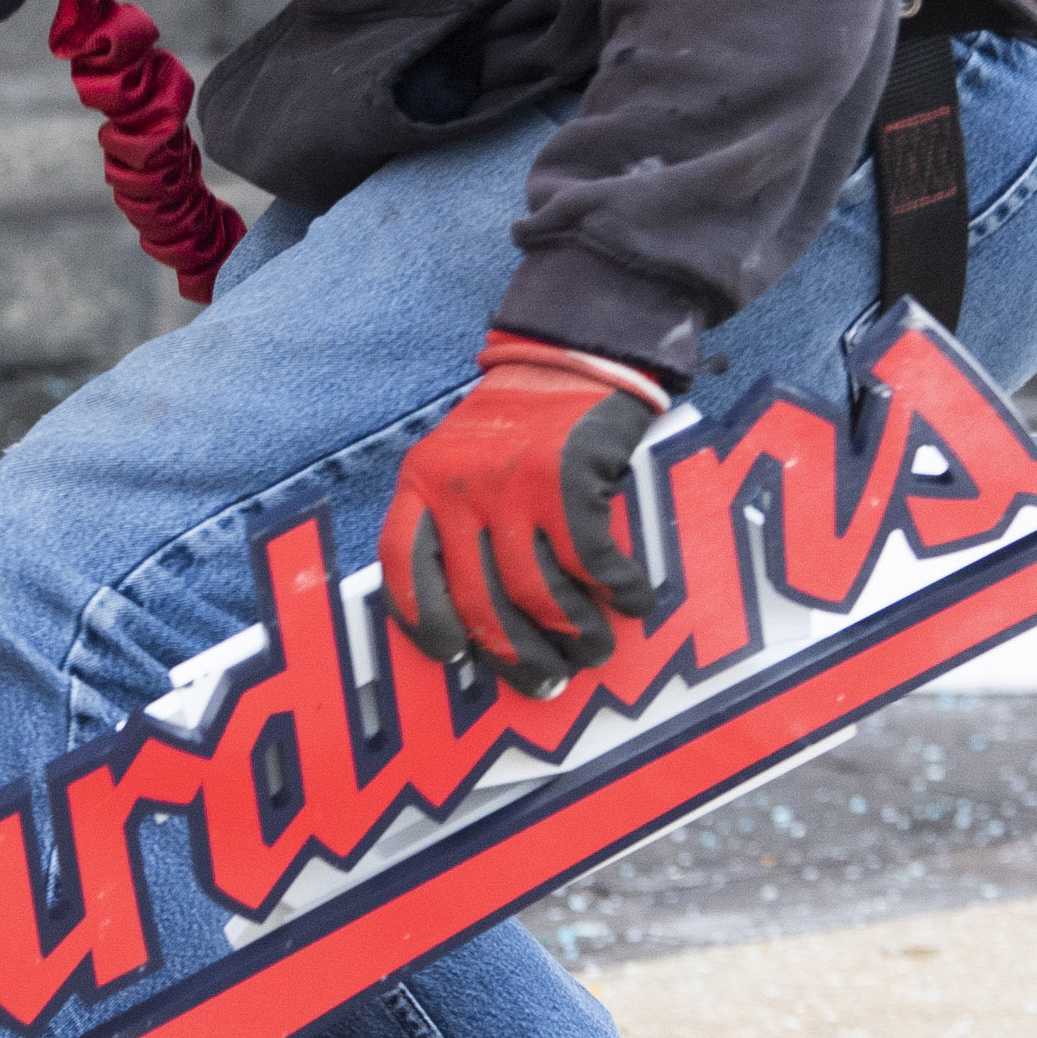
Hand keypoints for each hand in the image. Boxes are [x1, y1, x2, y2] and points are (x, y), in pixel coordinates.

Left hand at [381, 330, 671, 692]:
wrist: (573, 353)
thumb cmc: (517, 426)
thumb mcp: (459, 462)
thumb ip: (454, 524)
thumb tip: (474, 622)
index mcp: (420, 485)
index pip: (403, 572)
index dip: (426, 625)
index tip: (456, 658)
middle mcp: (457, 489)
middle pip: (479, 601)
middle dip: (516, 656)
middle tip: (546, 683)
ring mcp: (512, 486)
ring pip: (537, 593)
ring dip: (574, 635)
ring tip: (594, 653)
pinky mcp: (567, 479)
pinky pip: (591, 562)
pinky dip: (617, 592)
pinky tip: (633, 603)